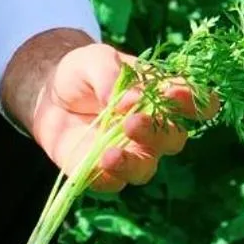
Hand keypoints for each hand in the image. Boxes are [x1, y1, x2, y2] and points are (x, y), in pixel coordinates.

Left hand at [2, 28, 208, 190]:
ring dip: (132, 163)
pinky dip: (108, 177)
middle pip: (172, 140)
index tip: (177, 93)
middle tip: (133, 120)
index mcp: (163, 99)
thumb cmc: (83, 72)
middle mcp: (154, 130)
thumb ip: (113, 75)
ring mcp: (130, 153)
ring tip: (112, 153)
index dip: (194, 102)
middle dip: (157, 132)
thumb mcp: (96, 60)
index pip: (196, 104)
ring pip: (145, 168)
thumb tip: (127, 99)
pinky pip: (112, 182)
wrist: (48, 93)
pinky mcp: (102, 171)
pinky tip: (98, 165)